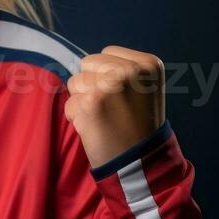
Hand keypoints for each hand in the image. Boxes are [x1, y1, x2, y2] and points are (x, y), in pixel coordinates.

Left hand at [64, 46, 164, 168]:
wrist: (142, 163)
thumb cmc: (138, 126)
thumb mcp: (145, 90)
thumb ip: (122, 70)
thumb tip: (85, 62)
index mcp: (148, 64)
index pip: (106, 54)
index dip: (107, 77)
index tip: (123, 98)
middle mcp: (131, 70)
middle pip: (88, 64)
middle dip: (92, 85)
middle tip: (112, 109)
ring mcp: (110, 85)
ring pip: (75, 81)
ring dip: (83, 101)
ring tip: (105, 118)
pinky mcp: (91, 102)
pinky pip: (70, 103)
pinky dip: (77, 117)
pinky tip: (96, 128)